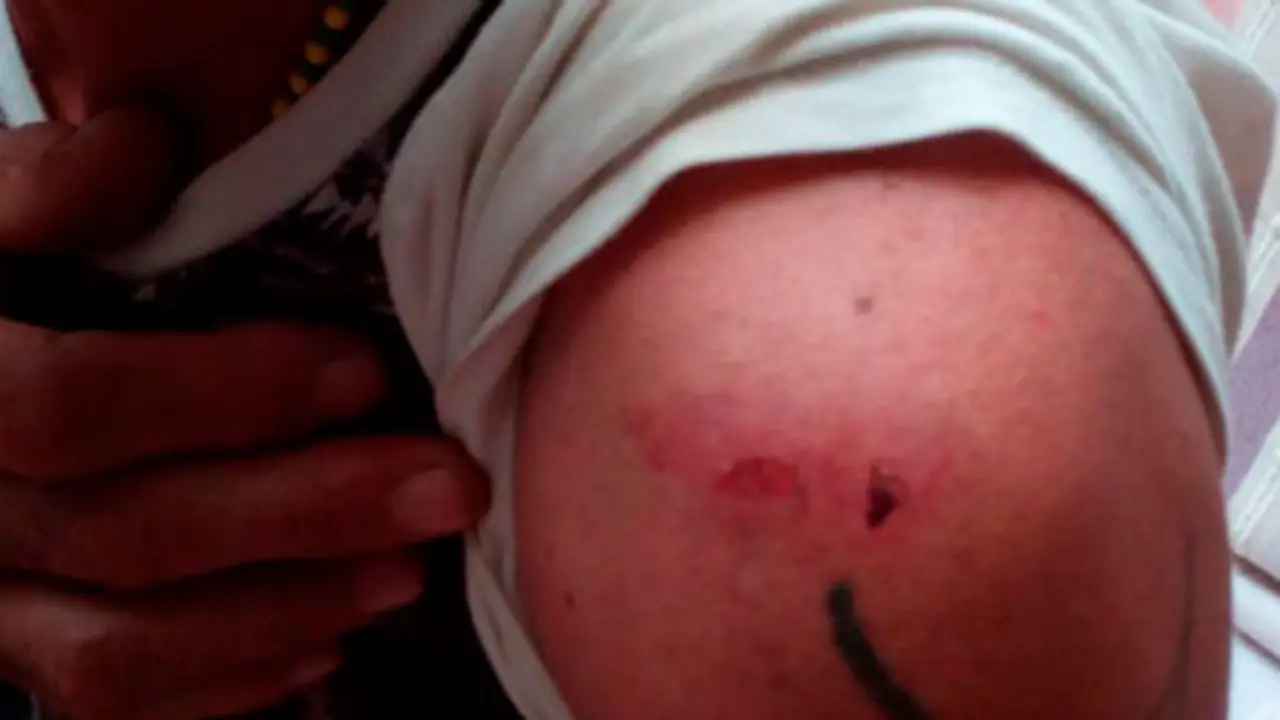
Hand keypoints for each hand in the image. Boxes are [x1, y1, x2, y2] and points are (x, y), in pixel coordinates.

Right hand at [0, 108, 490, 718]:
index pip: (69, 405)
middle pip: (123, 535)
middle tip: (447, 489)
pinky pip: (115, 706)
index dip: (221, 393)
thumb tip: (141, 145)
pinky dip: (227, 687)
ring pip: (117, 650)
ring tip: (409, 573)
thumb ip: (50, 185)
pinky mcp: (27, 645)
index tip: (362, 373)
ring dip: (283, 611)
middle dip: (303, 514)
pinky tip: (326, 649)